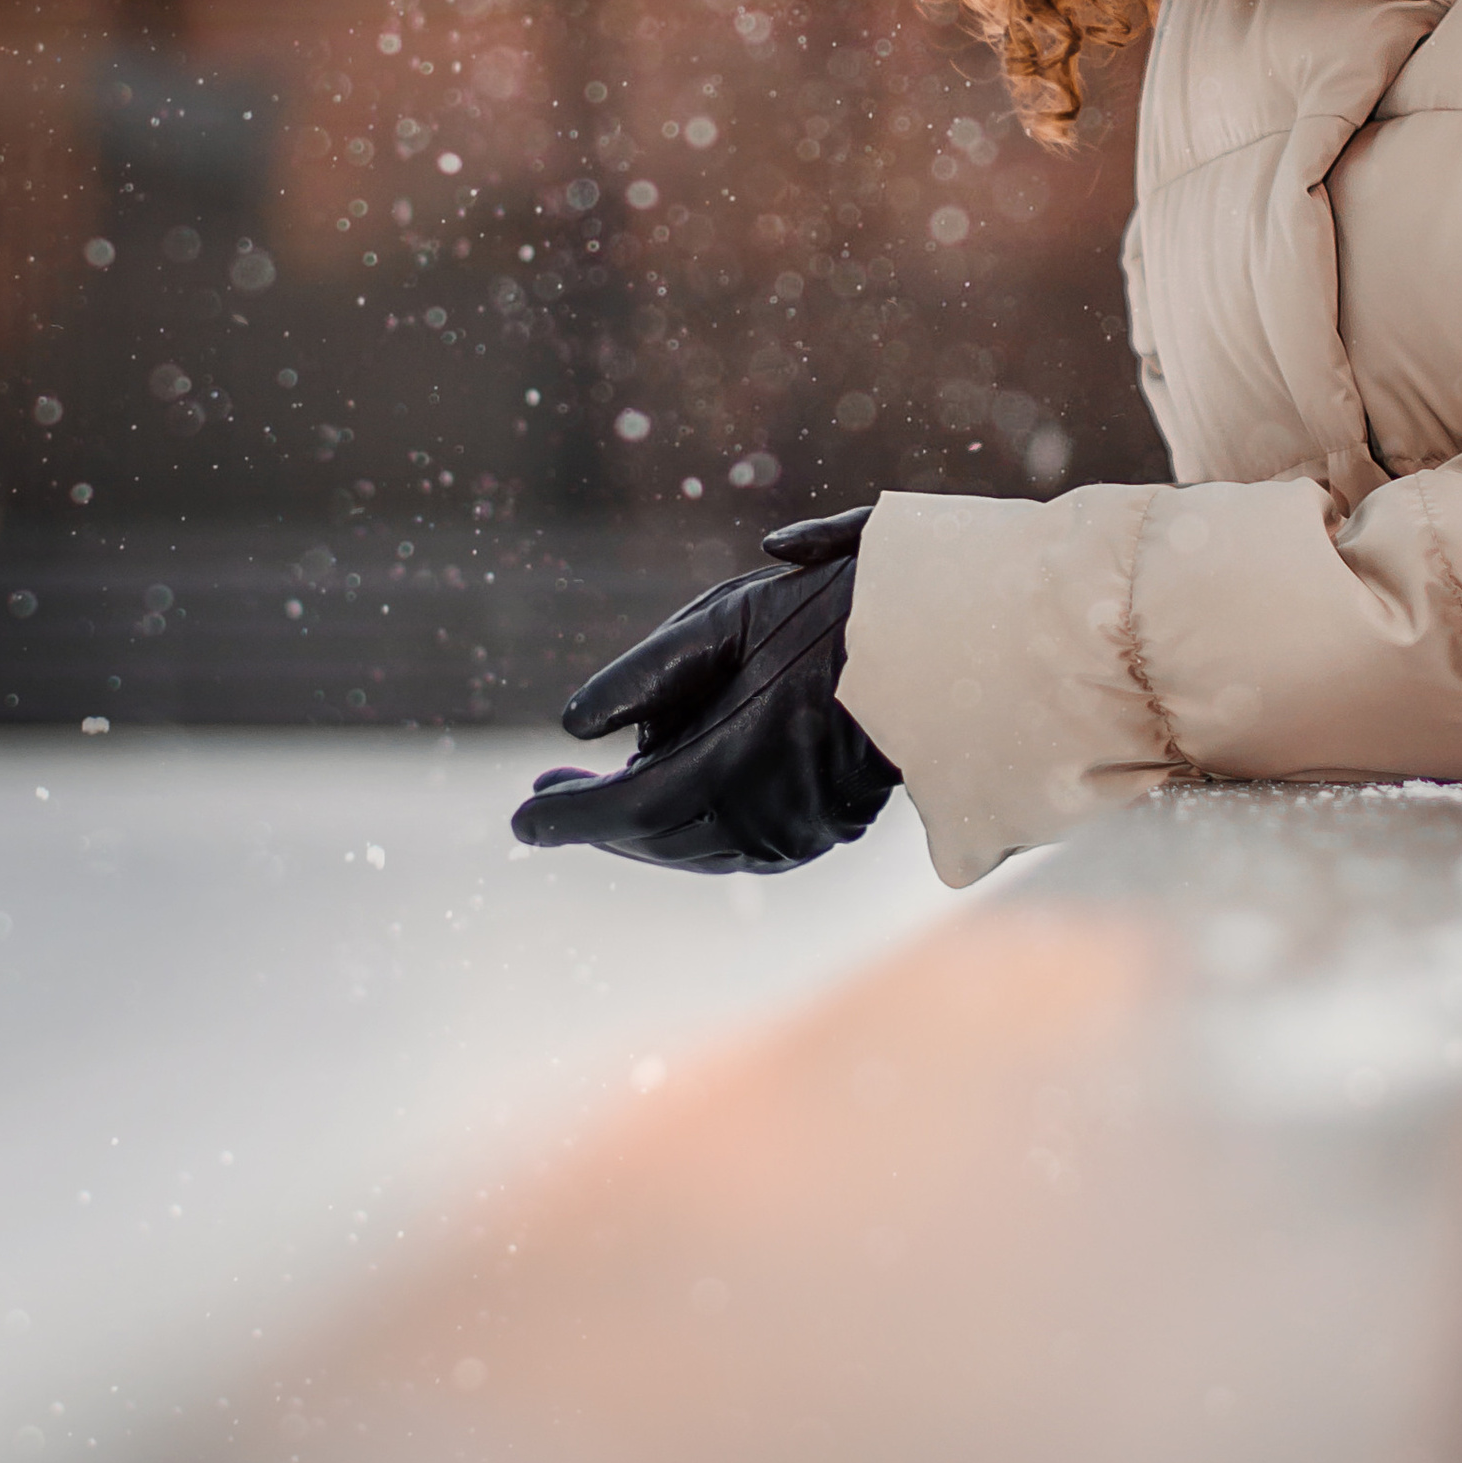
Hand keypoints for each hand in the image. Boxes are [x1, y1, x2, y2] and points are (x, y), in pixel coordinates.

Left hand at [510, 506, 894, 872]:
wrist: (943, 640)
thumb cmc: (833, 611)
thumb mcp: (731, 616)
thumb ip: (646, 671)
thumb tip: (571, 725)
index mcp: (738, 759)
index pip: (626, 810)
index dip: (568, 819)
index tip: (518, 822)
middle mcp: (766, 813)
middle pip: (653, 838)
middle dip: (596, 820)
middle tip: (547, 798)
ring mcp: (799, 832)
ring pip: (692, 850)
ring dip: (641, 829)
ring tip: (603, 793)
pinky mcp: (821, 834)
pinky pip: (734, 849)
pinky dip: (690, 830)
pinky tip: (672, 797)